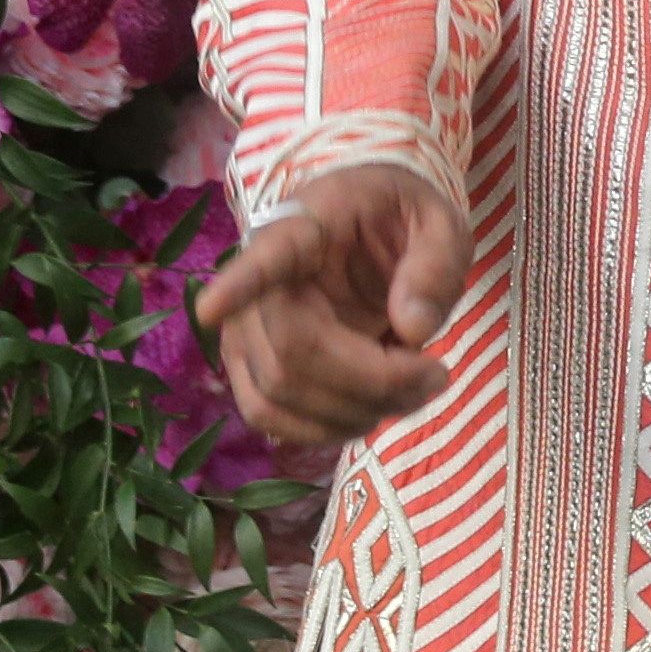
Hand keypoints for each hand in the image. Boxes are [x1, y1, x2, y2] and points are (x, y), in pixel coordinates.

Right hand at [191, 165, 471, 447]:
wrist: (371, 233)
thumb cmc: (399, 223)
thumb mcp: (439, 224)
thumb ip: (434, 265)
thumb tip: (414, 329)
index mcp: (303, 230)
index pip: (264, 257)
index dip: (236, 285)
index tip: (211, 307)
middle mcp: (258, 286)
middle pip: (290, 354)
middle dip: (373, 382)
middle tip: (437, 375)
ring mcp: (245, 333)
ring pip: (278, 397)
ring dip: (355, 412)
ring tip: (417, 392)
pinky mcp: (251, 371)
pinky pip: (273, 418)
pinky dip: (330, 428)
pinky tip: (376, 409)